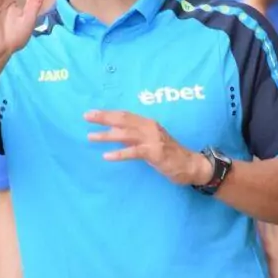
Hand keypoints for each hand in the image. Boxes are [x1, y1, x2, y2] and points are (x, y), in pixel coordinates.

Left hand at [85, 110, 211, 184]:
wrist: (191, 165)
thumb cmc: (169, 154)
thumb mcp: (150, 141)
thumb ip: (134, 137)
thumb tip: (113, 133)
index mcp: (147, 123)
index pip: (124, 115)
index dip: (107, 113)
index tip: (91, 113)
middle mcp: (149, 127)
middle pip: (123, 120)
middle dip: (104, 118)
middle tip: (86, 117)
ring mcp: (153, 139)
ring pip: (126, 134)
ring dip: (107, 135)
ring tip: (91, 137)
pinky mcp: (155, 153)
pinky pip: (134, 152)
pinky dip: (119, 153)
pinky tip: (107, 156)